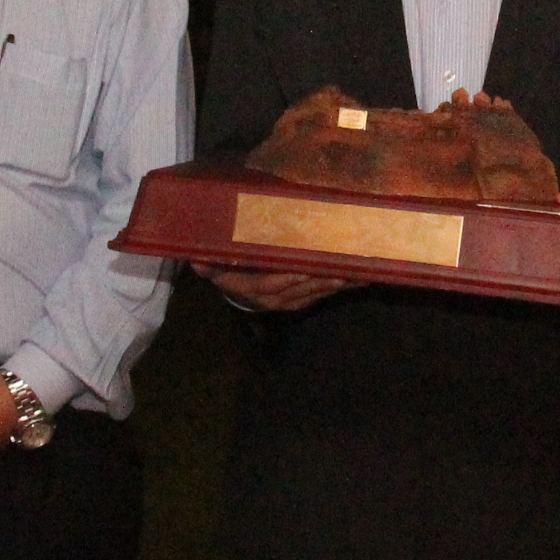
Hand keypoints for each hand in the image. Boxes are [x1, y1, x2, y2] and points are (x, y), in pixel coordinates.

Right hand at [206, 263, 351, 311]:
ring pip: (318, 291)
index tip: (312, 267)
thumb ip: (210, 266)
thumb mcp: (216, 272)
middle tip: (349, 268)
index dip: (293, 277)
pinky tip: (361, 278)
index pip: (276, 283)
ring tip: (362, 273)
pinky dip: (342, 286)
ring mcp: (294, 300)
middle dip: (327, 279)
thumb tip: (196, 259)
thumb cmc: (230, 276)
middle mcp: (278, 298)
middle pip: (304, 288)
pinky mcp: (305, 299)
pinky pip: (324, 293)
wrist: (239, 297)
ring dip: (341, 284)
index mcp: (257, 290)